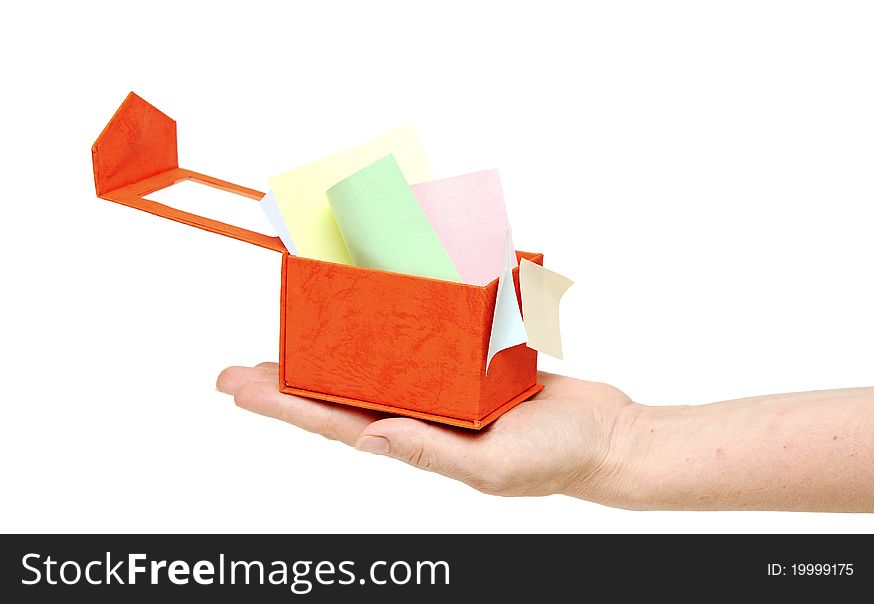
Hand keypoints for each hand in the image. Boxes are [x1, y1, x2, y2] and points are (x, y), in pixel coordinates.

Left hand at [216, 363, 638, 502]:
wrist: (607, 436)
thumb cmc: (556, 459)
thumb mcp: (493, 467)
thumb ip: (431, 454)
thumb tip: (367, 438)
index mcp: (417, 441)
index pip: (334, 421)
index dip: (283, 404)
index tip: (238, 387)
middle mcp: (421, 414)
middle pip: (340, 392)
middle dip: (289, 380)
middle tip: (239, 366)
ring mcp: (444, 389)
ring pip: (376, 363)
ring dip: (333, 348)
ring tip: (293, 333)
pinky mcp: (469, 364)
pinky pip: (422, 341)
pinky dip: (393, 325)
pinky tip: (374, 311)